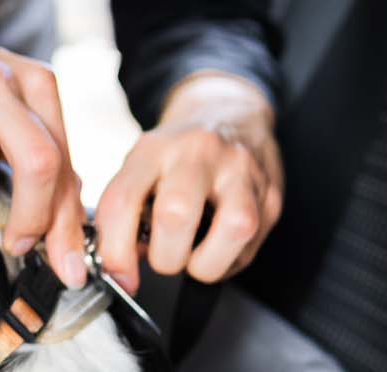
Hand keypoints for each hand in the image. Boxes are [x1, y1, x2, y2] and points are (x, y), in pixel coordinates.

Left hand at [95, 72, 282, 293]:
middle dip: (166, 257)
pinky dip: (229, 260)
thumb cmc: (178, 151)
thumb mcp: (141, 165)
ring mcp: (240, 170)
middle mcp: (198, 153)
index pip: (124, 201)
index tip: (121, 275)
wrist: (227, 111)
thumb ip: (125, 210)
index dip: (115, 252)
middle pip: (177, 214)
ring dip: (207, 263)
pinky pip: (252, 244)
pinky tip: (217, 247)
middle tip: (165, 257)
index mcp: (155, 148)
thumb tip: (121, 266)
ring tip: (196, 257)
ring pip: (234, 227)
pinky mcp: (270, 193)